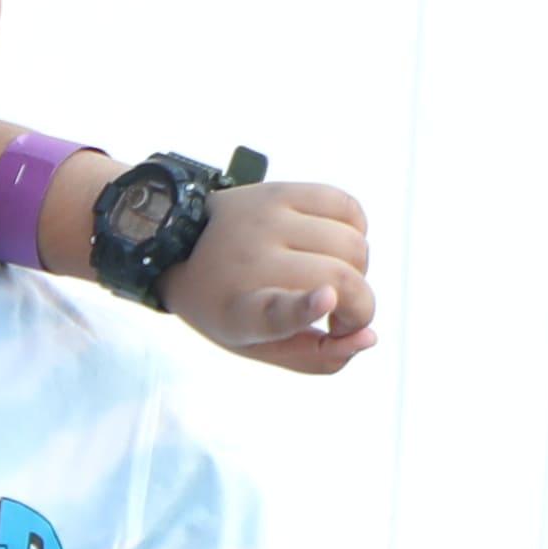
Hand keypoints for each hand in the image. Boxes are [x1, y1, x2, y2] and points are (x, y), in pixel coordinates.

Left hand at [172, 174, 375, 374]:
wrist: (177, 245)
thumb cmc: (233, 306)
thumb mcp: (260, 346)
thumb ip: (319, 357)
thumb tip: (370, 336)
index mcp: (239, 312)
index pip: (274, 311)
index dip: (305, 307)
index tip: (327, 298)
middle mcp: (251, 260)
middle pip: (339, 278)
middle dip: (362, 308)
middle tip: (342, 319)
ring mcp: (266, 220)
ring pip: (353, 243)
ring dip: (359, 272)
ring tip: (333, 280)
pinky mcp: (279, 191)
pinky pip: (348, 206)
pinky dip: (357, 230)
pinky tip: (333, 246)